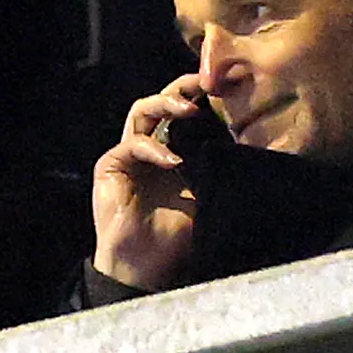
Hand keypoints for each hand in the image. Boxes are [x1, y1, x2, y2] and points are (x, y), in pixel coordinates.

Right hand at [90, 75, 208, 291]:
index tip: (224, 87)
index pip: (186, 112)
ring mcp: (129, 152)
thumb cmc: (176, 236)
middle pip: (162, 102)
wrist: (146, 267)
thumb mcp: (205, 197)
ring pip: (142, 110)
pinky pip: (132, 143)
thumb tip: (241, 140)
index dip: (201, 96)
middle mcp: (151, 145)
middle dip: (181, 88)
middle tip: (203, 84)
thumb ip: (214, 168)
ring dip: (165, 104)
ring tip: (188, 110)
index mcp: (175, 150)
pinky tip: (172, 161)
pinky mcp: (111, 164)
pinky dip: (153, 148)